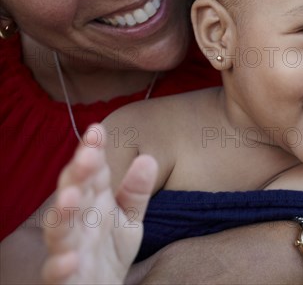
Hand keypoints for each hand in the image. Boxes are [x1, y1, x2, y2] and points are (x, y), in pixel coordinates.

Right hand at [42, 125, 156, 284]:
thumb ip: (136, 191)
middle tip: (87, 155)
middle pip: (74, 193)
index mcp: (93, 202)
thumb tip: (148, 159)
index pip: (92, 172)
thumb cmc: (109, 250)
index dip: (92, 152)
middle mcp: (77, 221)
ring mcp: (67, 249)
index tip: (97, 130)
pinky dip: (61, 264)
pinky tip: (70, 257)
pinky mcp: (64, 278)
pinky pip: (57, 272)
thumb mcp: (130, 219)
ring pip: (59, 229)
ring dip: (63, 213)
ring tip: (72, 197)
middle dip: (78, 174)